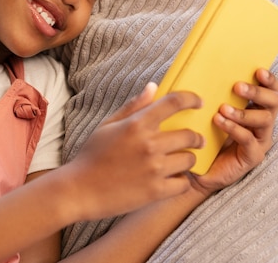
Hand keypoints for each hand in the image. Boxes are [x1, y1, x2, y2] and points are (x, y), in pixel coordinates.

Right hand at [63, 83, 205, 220]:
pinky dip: (181, 181)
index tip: (199, 102)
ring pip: (189, 160)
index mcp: (137, 124)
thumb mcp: (108, 125)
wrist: (79, 190)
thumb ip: (134, 106)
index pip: (174, 102)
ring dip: (187, 159)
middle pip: (189, 135)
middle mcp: (149, 144)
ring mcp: (154, 169)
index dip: (191, 99)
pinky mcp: (156, 191)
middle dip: (195, 137)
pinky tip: (173, 179)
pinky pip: (183, 183)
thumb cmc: (92, 155)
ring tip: (180, 161)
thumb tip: (153, 86)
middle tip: (195, 140)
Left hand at [190, 68, 277, 196]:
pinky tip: (220, 122)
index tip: (258, 70)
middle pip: (274, 102)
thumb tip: (201, 70)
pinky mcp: (252, 156)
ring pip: (265, 120)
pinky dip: (235, 129)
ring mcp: (260, 140)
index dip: (269, 80)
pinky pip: (249, 140)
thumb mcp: (209, 111)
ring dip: (244, 112)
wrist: (196, 168)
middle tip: (237, 87)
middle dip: (258, 92)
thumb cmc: (204, 135)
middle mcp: (263, 123)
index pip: (272, 90)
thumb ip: (213, 93)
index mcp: (257, 108)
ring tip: (223, 108)